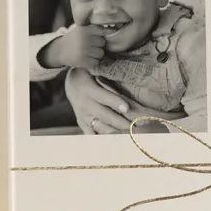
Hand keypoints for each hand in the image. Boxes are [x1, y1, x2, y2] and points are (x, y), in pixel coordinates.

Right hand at [43, 24, 106, 69]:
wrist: (59, 51)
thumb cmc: (74, 39)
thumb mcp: (80, 30)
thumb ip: (93, 29)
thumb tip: (113, 29)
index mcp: (83, 30)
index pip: (101, 31)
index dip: (101, 35)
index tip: (98, 38)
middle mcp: (84, 39)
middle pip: (102, 43)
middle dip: (98, 45)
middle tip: (90, 46)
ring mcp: (83, 50)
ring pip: (101, 53)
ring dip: (96, 55)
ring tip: (88, 53)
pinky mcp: (82, 61)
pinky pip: (96, 62)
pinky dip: (93, 62)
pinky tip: (86, 59)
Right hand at [64, 68, 179, 134]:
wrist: (71, 83)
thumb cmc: (90, 73)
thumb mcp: (95, 68)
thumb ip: (109, 71)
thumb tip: (132, 68)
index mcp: (88, 89)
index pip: (103, 97)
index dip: (115, 102)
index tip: (127, 107)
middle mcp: (84, 105)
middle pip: (105, 116)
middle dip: (123, 123)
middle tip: (139, 127)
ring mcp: (83, 117)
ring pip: (102, 128)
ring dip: (118, 133)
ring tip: (135, 137)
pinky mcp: (83, 125)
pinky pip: (95, 136)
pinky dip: (107, 140)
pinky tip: (122, 142)